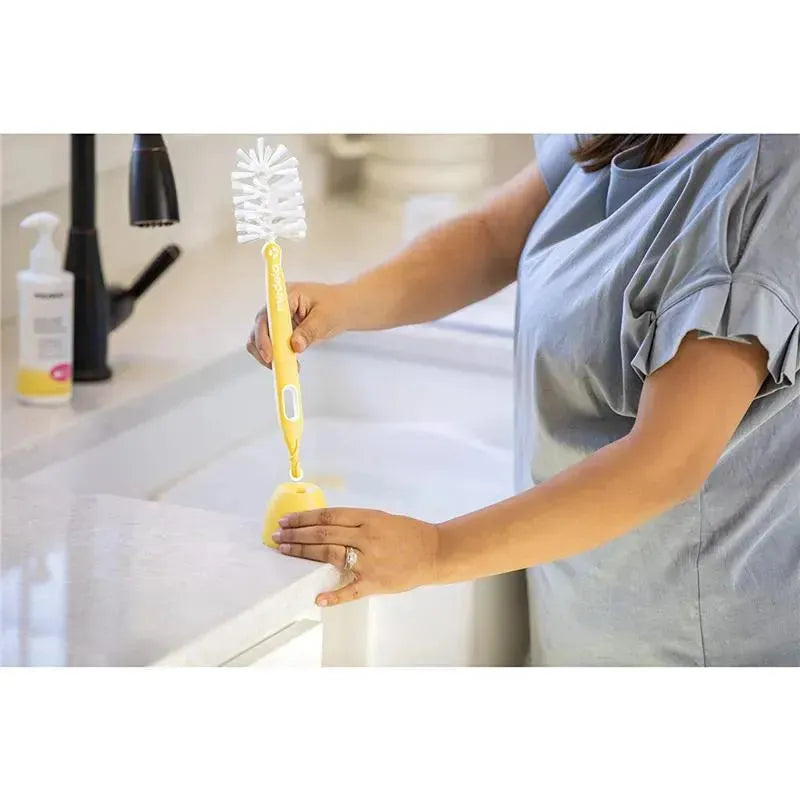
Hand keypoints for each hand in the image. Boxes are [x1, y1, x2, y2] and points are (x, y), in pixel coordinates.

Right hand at [246, 282, 353, 367]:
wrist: (344, 307)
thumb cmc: (336, 305)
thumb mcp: (325, 318)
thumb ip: (309, 331)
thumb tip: (295, 345)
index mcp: (287, 296)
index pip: (268, 315)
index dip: (264, 335)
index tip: (269, 353)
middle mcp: (278, 306)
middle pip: (260, 328)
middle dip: (264, 349)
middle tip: (276, 365)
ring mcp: (278, 319)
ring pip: (261, 338)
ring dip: (268, 355)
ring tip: (285, 367)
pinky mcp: (281, 330)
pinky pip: (271, 345)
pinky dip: (276, 356)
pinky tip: (288, 364)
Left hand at [272, 508, 439, 605]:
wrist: (434, 552)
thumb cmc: (407, 532)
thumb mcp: (381, 518)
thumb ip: (356, 523)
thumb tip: (324, 526)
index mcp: (368, 518)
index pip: (329, 516)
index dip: (304, 518)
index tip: (286, 521)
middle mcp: (366, 537)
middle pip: (324, 534)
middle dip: (297, 534)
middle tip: (277, 536)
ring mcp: (370, 561)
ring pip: (331, 554)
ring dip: (304, 553)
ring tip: (285, 550)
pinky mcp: (375, 582)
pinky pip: (351, 590)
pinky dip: (334, 595)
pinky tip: (318, 599)